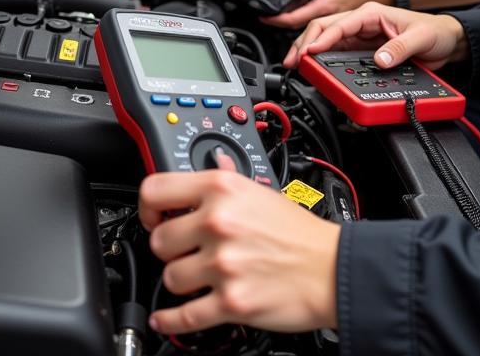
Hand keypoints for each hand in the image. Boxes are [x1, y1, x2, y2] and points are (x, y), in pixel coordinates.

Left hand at [139, 161, 339, 334]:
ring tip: (198, 276)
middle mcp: (218, 222)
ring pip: (170, 278)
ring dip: (181, 281)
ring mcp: (223, 264)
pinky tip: (166, 316)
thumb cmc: (300, 232)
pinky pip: (183, 317)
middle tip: (185, 250)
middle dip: (170, 249)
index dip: (147, 207)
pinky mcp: (230, 302)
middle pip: (159, 240)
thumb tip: (213, 160)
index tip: (152, 216)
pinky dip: (171, 320)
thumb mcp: (261, 189)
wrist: (332, 268)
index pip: (155, 190)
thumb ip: (228, 176)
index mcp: (222, 189)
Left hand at [261, 0, 389, 28]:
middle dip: (285, 39)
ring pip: (309, 33)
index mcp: (324, 6)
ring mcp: (332, 22)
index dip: (277, 20)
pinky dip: (307, 32)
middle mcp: (327, 18)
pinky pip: (318, 30)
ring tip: (281, 33)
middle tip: (269, 30)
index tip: (263, 19)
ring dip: (296, 38)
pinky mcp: (336, 23)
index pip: (295, 19)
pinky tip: (301, 28)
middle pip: (300, 32)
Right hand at [282, 2, 467, 70]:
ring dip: (308, 50)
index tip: (310, 53)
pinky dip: (320, 58)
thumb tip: (379, 60)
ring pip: (326, 39)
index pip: (340, 24)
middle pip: (325, 28)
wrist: (445, 40)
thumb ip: (399, 49)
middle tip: (293, 61)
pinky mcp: (362, 47)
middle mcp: (362, 21)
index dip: (322, 38)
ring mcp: (360, 34)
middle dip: (305, 42)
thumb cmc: (434, 32)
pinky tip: (312, 66)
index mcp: (372, 13)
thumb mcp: (420, 39)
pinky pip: (335, 51)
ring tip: (296, 64)